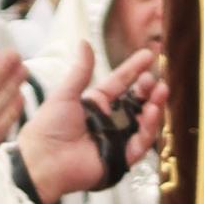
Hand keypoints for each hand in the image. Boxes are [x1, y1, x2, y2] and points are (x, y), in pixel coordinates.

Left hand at [16, 42, 168, 203]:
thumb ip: (81, 70)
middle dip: (148, 88)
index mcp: (96, 104)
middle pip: (136, 102)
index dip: (134, 69)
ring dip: (154, 105)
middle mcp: (109, 121)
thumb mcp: (65, 93)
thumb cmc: (49, 128)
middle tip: (152, 78)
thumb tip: (85, 42)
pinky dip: (149, 129)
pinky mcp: (121, 159)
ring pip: (143, 121)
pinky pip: (141, 143)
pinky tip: (152, 112)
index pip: (121, 83)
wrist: (43, 161)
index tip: (148, 55)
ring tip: (160, 91)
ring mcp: (117, 140)